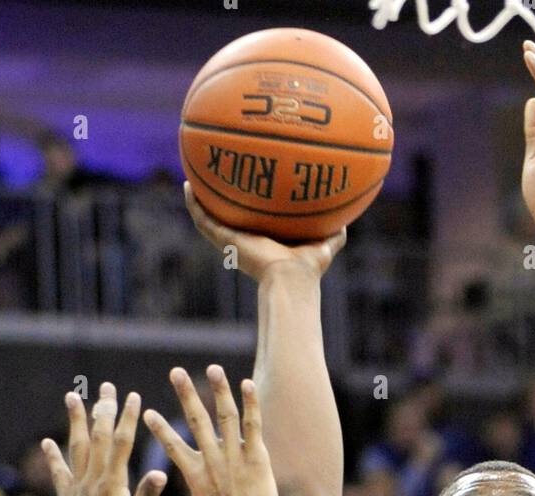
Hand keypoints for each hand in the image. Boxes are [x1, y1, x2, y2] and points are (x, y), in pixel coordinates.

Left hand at [44, 384, 165, 495]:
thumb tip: (159, 471)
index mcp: (113, 485)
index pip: (121, 444)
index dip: (127, 418)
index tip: (132, 396)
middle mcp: (92, 482)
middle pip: (97, 438)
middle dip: (103, 410)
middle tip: (107, 386)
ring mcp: (77, 490)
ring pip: (76, 448)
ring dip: (75, 421)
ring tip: (72, 397)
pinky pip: (60, 474)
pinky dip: (54, 457)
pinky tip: (48, 443)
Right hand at [143, 366, 277, 495]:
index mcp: (194, 474)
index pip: (172, 445)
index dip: (160, 428)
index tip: (146, 412)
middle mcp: (211, 460)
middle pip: (196, 420)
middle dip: (185, 394)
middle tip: (176, 372)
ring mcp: (233, 457)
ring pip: (224, 416)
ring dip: (218, 390)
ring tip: (213, 368)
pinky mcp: (256, 458)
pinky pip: (252, 425)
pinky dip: (249, 404)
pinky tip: (246, 383)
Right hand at [184, 182, 345, 282]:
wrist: (291, 278)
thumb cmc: (308, 268)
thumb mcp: (325, 244)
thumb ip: (335, 234)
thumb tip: (346, 222)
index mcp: (266, 242)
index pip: (254, 224)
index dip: (248, 209)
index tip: (245, 191)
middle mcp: (247, 241)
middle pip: (229, 220)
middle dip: (221, 202)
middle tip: (215, 178)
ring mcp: (233, 241)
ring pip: (209, 219)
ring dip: (199, 201)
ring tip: (191, 180)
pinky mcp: (224, 240)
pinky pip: (203, 220)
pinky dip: (194, 204)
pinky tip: (187, 185)